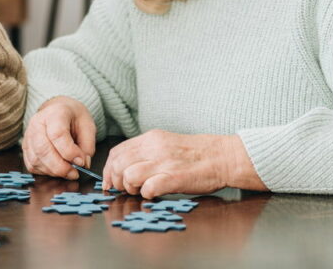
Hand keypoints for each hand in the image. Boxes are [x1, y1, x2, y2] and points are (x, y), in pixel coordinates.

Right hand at [21, 96, 95, 178]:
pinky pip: (31, 165)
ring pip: (35, 159)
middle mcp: (37, 123)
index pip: (57, 135)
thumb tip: (82, 164)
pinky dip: (44, 172)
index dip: (69, 152)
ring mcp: (28, 135)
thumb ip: (87, 146)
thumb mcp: (88, 126)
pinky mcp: (25, 146)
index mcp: (55, 113)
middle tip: (74, 173)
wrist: (58, 110)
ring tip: (67, 171)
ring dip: (53, 171)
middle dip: (60, 167)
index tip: (81, 161)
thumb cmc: (73, 118)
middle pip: (43, 149)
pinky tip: (56, 169)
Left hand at [103, 130, 265, 198]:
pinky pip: (149, 187)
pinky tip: (154, 194)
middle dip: (117, 181)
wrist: (223, 157)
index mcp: (151, 138)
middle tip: (126, 189)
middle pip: (118, 164)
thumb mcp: (166, 144)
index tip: (110, 181)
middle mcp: (154, 148)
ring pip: (129, 175)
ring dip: (130, 188)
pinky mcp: (174, 177)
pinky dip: (146, 194)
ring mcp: (164, 162)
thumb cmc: (196, 154)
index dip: (109, 169)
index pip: (117, 152)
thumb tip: (125, 167)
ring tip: (141, 191)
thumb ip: (147, 152)